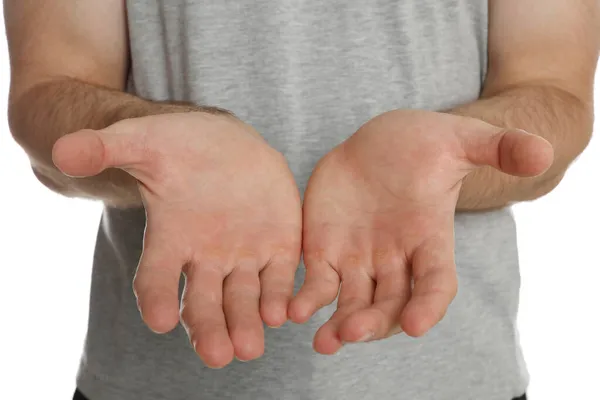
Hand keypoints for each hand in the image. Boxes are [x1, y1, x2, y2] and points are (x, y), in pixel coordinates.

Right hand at [53, 111, 301, 366]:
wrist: (223, 146)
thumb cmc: (174, 148)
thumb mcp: (138, 142)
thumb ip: (103, 149)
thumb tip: (61, 151)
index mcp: (169, 240)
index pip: (155, 278)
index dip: (156, 298)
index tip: (159, 320)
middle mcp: (204, 259)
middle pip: (204, 303)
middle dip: (209, 328)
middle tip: (217, 356)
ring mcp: (243, 256)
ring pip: (244, 298)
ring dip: (247, 323)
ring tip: (249, 347)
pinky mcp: (278, 247)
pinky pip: (280, 276)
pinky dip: (281, 295)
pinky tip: (283, 312)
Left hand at [289, 109, 552, 353]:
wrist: (381, 146)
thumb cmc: (425, 143)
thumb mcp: (462, 138)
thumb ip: (499, 148)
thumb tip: (544, 152)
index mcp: (429, 239)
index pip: (436, 282)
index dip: (430, 305)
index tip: (418, 326)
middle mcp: (396, 259)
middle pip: (389, 304)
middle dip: (373, 321)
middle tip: (351, 334)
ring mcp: (359, 259)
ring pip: (351, 302)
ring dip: (338, 324)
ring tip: (323, 340)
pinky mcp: (326, 250)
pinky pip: (316, 282)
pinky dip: (305, 298)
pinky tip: (290, 309)